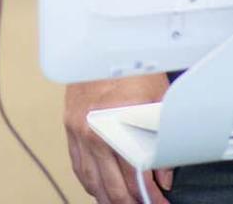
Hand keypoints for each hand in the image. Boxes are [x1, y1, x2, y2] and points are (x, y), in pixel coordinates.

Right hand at [65, 76, 174, 203]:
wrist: (101, 44)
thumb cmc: (131, 65)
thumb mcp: (157, 101)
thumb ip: (161, 141)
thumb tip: (163, 173)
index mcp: (114, 127)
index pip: (134, 177)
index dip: (150, 195)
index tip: (160, 202)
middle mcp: (92, 133)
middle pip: (111, 186)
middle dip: (131, 202)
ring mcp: (77, 131)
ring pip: (91, 181)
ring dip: (107, 198)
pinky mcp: (70, 126)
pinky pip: (77, 165)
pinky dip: (89, 182)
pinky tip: (99, 188)